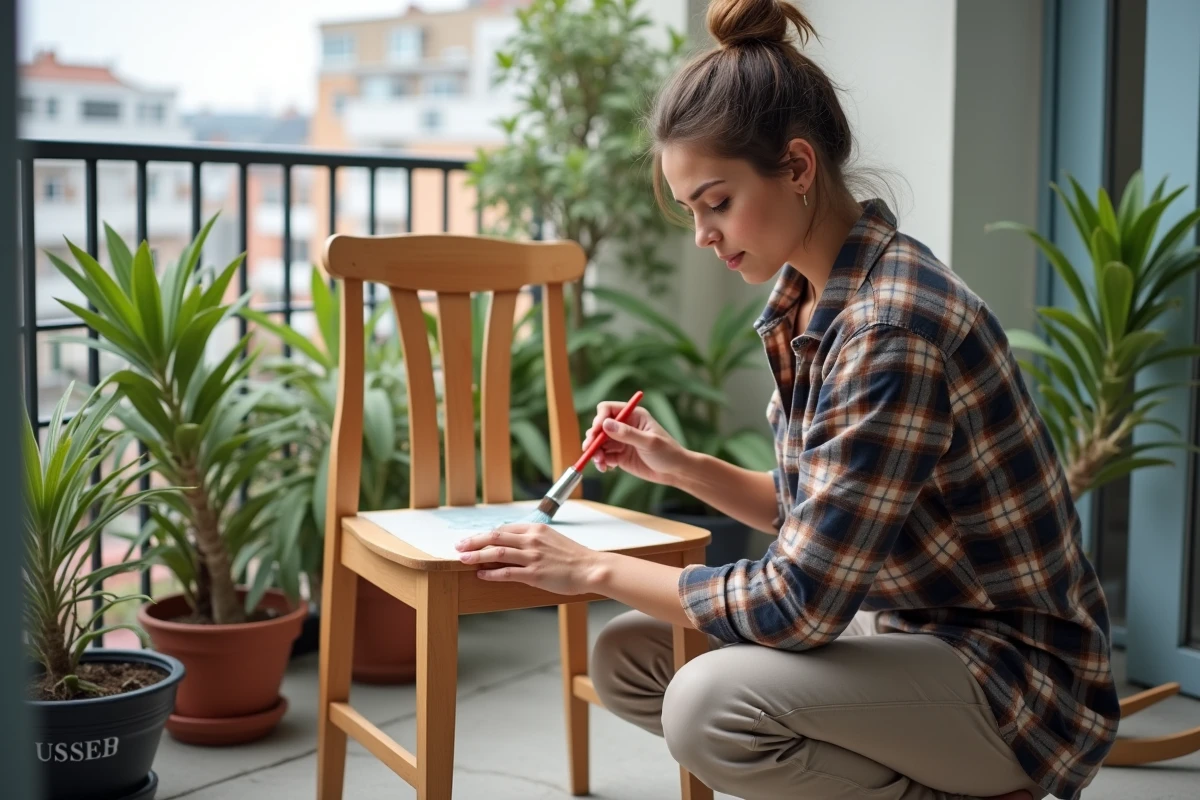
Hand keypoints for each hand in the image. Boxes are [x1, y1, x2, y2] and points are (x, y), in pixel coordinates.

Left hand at [454, 523, 600, 594]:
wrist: (590, 568)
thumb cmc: (572, 556)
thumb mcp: (552, 539)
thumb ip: (533, 539)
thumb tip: (514, 543)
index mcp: (536, 529)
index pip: (504, 529)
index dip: (485, 534)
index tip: (473, 539)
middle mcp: (532, 540)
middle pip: (496, 537)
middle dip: (474, 541)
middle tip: (459, 546)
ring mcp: (532, 557)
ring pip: (498, 552)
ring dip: (477, 555)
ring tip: (463, 559)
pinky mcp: (534, 574)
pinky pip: (507, 572)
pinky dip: (491, 573)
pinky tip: (481, 574)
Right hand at [582, 402, 688, 485]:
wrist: (675, 471)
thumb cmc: (667, 452)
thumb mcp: (649, 442)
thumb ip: (627, 434)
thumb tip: (605, 424)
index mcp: (632, 415)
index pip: (607, 409)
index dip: (599, 419)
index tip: (597, 432)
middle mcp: (624, 426)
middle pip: (600, 427)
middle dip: (593, 438)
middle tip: (589, 449)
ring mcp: (620, 441)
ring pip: (599, 443)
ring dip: (595, 452)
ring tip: (600, 462)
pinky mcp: (619, 456)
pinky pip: (604, 456)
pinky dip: (601, 462)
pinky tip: (605, 468)